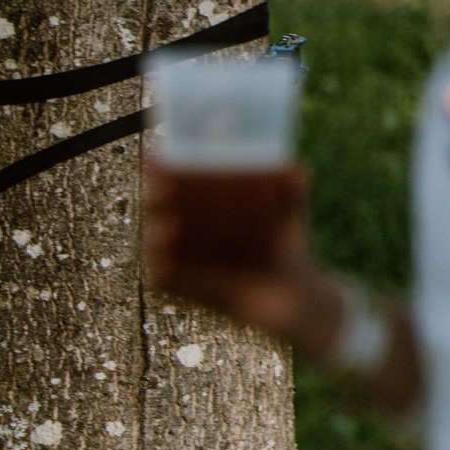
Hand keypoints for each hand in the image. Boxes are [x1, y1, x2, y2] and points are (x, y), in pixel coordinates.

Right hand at [144, 161, 346, 355]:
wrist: (290, 292)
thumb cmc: (283, 245)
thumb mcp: (287, 214)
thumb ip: (290, 192)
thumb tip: (295, 169)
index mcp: (200, 203)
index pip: (172, 179)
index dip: (160, 167)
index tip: (158, 156)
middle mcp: (183, 226)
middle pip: (158, 205)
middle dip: (154, 194)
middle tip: (163, 187)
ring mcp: (178, 256)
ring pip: (156, 239)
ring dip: (156, 232)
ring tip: (168, 228)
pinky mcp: (178, 285)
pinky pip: (161, 274)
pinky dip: (159, 266)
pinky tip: (165, 261)